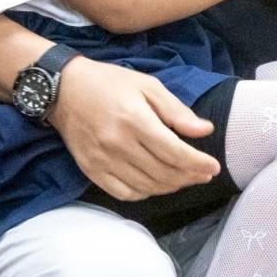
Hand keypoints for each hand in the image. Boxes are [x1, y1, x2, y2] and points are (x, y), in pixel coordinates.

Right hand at [47, 55, 220, 200]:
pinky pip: (124, 193)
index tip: (213, 166)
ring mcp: (103, 160)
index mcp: (135, 120)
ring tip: (183, 178)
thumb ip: (176, 110)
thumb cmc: (109, 83)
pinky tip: (153, 183)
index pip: (175, 153)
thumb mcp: (147, 85)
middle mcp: (118, 144)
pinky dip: (144, 193)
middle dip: (190, 177)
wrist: (63, 88)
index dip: (199, 163)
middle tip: (203, 174)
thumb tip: (205, 130)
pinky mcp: (91, 170)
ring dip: (171, 187)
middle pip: (164, 173)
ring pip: (147, 187)